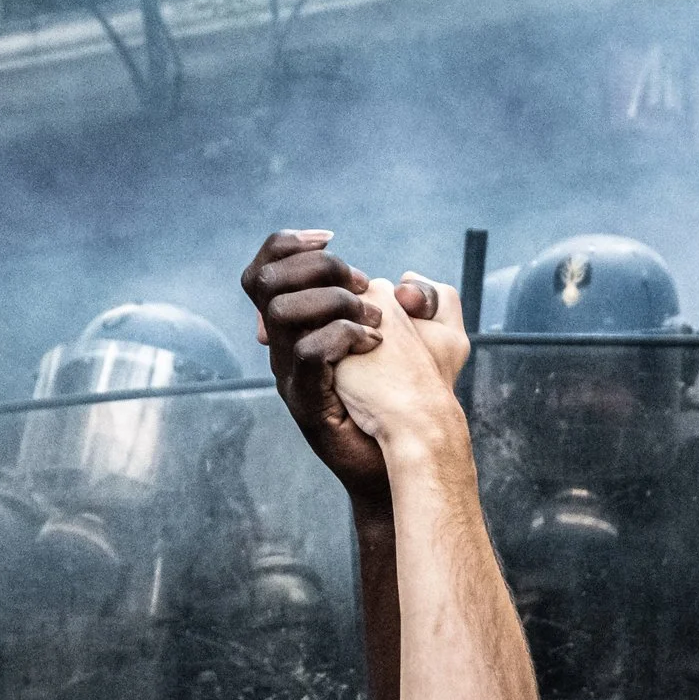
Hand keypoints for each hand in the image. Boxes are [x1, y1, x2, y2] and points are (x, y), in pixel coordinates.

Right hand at [241, 231, 444, 514]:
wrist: (408, 461)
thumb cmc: (416, 403)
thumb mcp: (433, 344)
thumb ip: (424, 305)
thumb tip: (405, 281)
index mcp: (303, 327)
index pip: (267, 267)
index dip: (288, 243)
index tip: (331, 238)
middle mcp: (287, 349)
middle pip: (265, 282)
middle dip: (316, 268)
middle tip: (359, 286)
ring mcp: (292, 376)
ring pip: (281, 312)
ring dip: (332, 302)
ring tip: (373, 321)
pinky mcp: (307, 403)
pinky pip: (307, 353)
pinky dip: (341, 337)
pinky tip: (375, 343)